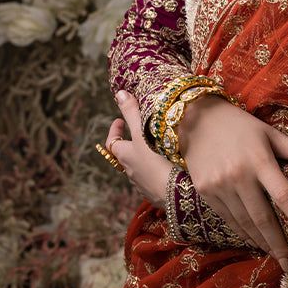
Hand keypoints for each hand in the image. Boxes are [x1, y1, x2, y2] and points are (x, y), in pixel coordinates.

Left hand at [106, 92, 171, 206]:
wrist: (175, 192)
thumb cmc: (156, 160)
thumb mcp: (143, 132)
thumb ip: (131, 113)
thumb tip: (119, 94)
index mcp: (125, 156)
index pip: (112, 142)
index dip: (114, 130)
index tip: (118, 121)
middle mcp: (131, 171)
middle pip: (125, 156)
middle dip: (131, 144)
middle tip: (139, 132)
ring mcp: (143, 184)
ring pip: (140, 168)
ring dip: (144, 158)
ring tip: (157, 148)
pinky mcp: (157, 193)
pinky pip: (154, 179)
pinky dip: (157, 171)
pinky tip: (170, 167)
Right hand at [173, 92, 287, 269]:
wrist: (195, 120)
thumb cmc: (239, 125)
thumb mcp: (269, 133)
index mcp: (259, 161)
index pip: (284, 196)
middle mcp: (238, 177)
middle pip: (263, 219)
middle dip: (278, 245)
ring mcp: (219, 187)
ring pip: (244, 223)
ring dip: (261, 242)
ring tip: (275, 256)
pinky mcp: (205, 192)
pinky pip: (227, 219)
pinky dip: (242, 233)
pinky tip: (254, 241)